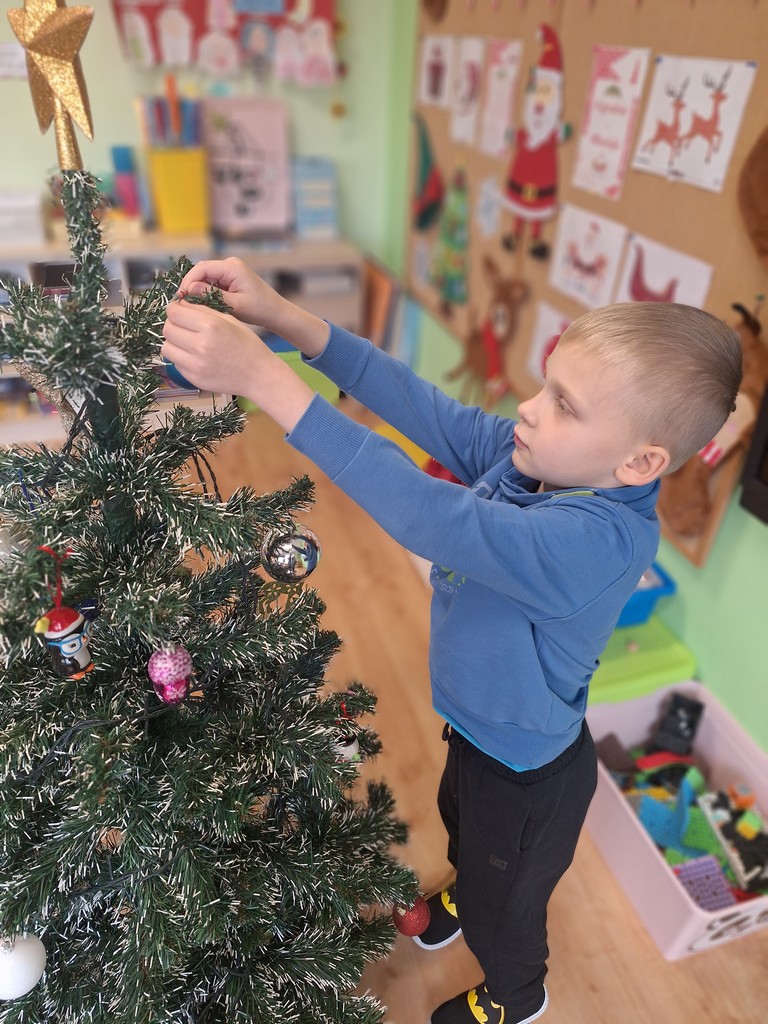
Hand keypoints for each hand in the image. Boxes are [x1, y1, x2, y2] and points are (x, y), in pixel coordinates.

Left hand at [161, 300, 313, 430]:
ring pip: (166, 347)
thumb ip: (203, 311)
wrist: (258, 375)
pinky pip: (175, 363)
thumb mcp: (229, 320)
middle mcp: (200, 345)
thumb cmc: (247, 344)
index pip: (174, 312)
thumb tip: (180, 305)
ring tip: (186, 341)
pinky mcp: (193, 378)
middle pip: (167, 329)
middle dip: (173, 324)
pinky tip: (194, 355)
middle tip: (183, 326)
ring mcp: (195, 364)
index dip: (174, 308)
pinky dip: (180, 357)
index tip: (179, 310)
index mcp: (210, 326)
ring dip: (173, 342)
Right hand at [177, 257, 329, 357]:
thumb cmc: (259, 309)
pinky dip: (204, 292)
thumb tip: (189, 289)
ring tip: (189, 306)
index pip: (202, 268)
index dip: (188, 281)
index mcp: (232, 267)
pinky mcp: (229, 277)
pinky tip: (200, 305)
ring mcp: (229, 270)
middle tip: (181, 303)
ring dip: (196, 290)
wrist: (275, 311)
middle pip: (201, 271)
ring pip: (205, 277)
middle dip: (190, 286)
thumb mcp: (235, 305)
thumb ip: (211, 296)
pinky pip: (211, 282)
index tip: (180, 297)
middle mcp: (230, 264)